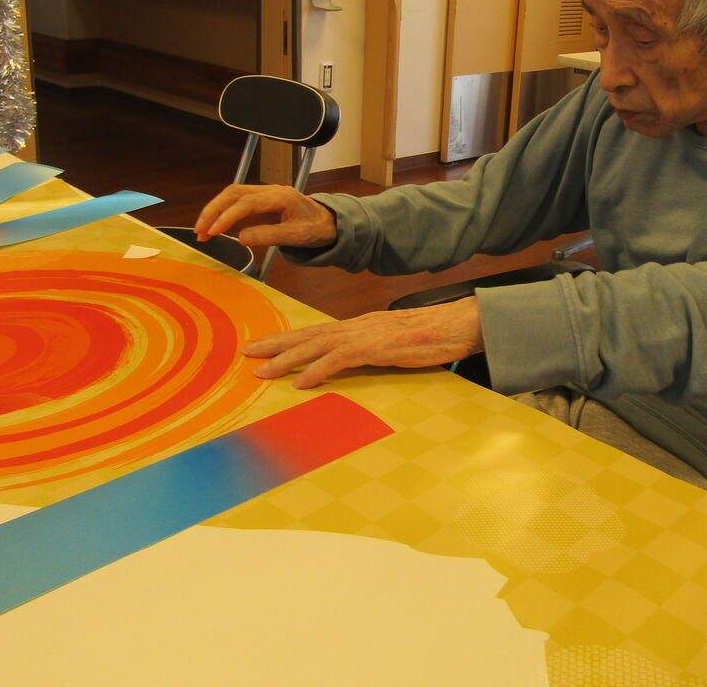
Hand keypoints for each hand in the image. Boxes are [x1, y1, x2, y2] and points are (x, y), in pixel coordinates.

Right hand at [194, 184, 336, 249]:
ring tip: (202, 231)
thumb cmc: (316, 229)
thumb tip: (241, 238)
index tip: (214, 231)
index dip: (228, 216)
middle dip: (214, 211)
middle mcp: (270, 190)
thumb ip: (269, 236)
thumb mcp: (296, 236)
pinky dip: (223, 211)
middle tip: (199, 231)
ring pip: (232, 194)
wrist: (330, 222)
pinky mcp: (262, 199)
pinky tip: (214, 226)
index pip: (247, 202)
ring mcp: (265, 192)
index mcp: (281, 196)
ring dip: (215, 210)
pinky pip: (237, 200)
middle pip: (234, 193)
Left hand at [244, 297, 484, 388]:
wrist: (458, 324)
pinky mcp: (378, 347)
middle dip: (276, 344)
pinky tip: (302, 382)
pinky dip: (319, 370)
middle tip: (247, 353)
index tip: (263, 346)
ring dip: (288, 359)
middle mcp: (358, 327)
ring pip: (317, 345)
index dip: (288, 338)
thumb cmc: (432, 335)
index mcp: (360, 326)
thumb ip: (373, 349)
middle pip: (308, 334)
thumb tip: (354, 360)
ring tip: (263, 371)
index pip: (316, 331)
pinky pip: (341, 359)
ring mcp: (367, 335)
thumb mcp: (394, 343)